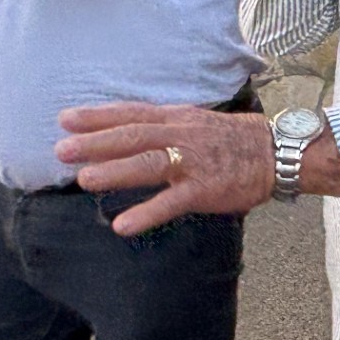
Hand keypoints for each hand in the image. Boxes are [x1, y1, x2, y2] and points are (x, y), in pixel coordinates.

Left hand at [56, 103, 274, 236]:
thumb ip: (163, 127)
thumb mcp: (196, 122)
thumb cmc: (234, 139)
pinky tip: (123, 225)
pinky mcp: (205, 188)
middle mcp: (182, 135)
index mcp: (178, 118)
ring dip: (116, 171)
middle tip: (62, 149)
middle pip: (134, 136)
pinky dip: (147, 213)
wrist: (277, 152)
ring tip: (84, 180)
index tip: (65, 118)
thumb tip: (125, 133)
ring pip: (150, 163)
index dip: (98, 116)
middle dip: (97, 142)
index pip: (132, 114)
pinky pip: (172, 202)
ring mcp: (193, 162)